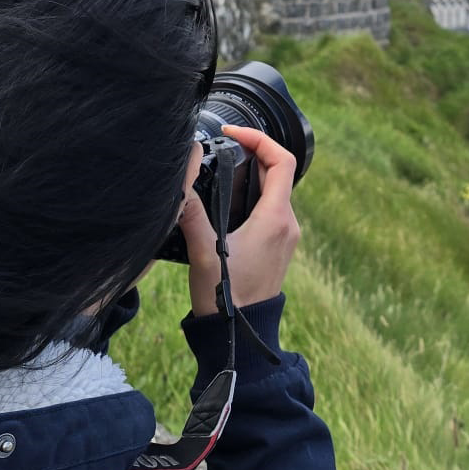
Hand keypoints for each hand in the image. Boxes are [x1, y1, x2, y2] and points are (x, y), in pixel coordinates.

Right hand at [177, 124, 300, 317]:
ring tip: (220, 170)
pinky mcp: (277, 248)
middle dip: (251, 154)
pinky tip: (226, 203)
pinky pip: (270, 210)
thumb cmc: (225, 298)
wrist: (240, 337)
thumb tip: (180, 178)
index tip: (233, 132)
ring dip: (251, 175)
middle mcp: (288, 224)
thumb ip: (191, 211)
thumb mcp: (203, 250)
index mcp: (276, 218)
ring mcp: (285, 237)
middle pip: (278, 173)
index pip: (282, 160)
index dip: (259, 138)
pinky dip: (252, 196)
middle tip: (222, 147)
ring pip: (274, 192)